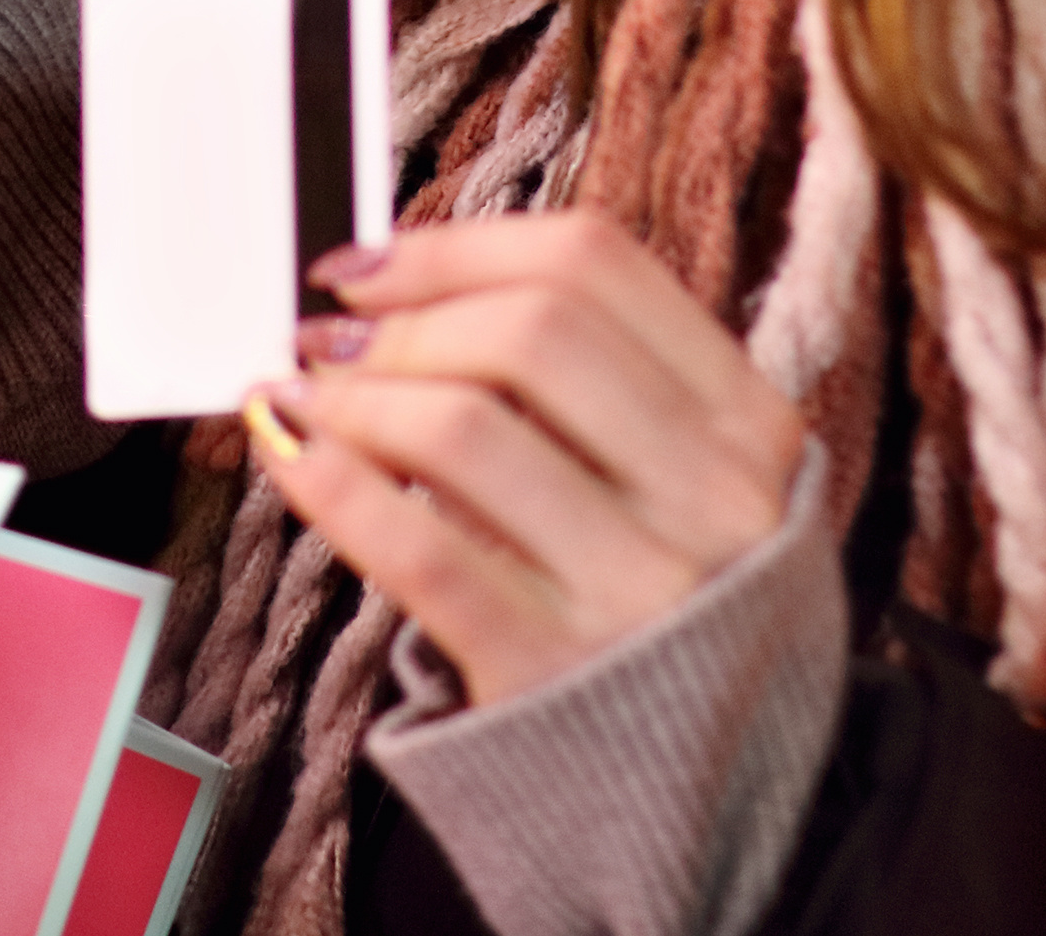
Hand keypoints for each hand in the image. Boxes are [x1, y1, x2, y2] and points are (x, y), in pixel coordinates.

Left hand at [250, 213, 803, 706]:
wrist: (724, 800)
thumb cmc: (673, 608)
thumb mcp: (687, 483)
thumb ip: (588, 386)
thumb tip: (391, 291)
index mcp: (750, 424)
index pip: (596, 266)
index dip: (458, 246)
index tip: (368, 263)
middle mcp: (712, 497)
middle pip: (527, 333)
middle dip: (401, 321)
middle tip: (328, 339)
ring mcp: (640, 589)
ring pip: (464, 430)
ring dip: (355, 397)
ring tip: (307, 398)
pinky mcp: (555, 671)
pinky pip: (420, 552)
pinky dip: (335, 487)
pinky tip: (296, 461)